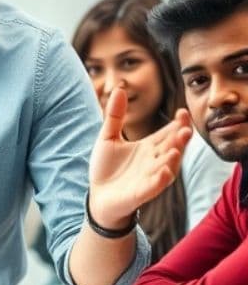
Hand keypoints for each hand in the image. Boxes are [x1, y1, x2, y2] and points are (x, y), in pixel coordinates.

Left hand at [88, 87, 191, 229]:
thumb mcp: (108, 137)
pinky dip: (160, 180)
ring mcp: (150, 177)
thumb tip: (119, 88)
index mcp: (149, 147)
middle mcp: (154, 161)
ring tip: (176, 147)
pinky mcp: (141, 193)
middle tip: (186, 128)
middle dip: (180, 139)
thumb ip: (115, 114)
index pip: (168, 133)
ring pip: (167, 167)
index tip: (183, 112)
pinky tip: (164, 171)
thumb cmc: (106, 168)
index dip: (177, 124)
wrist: (97, 197)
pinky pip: (154, 186)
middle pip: (171, 148)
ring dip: (173, 158)